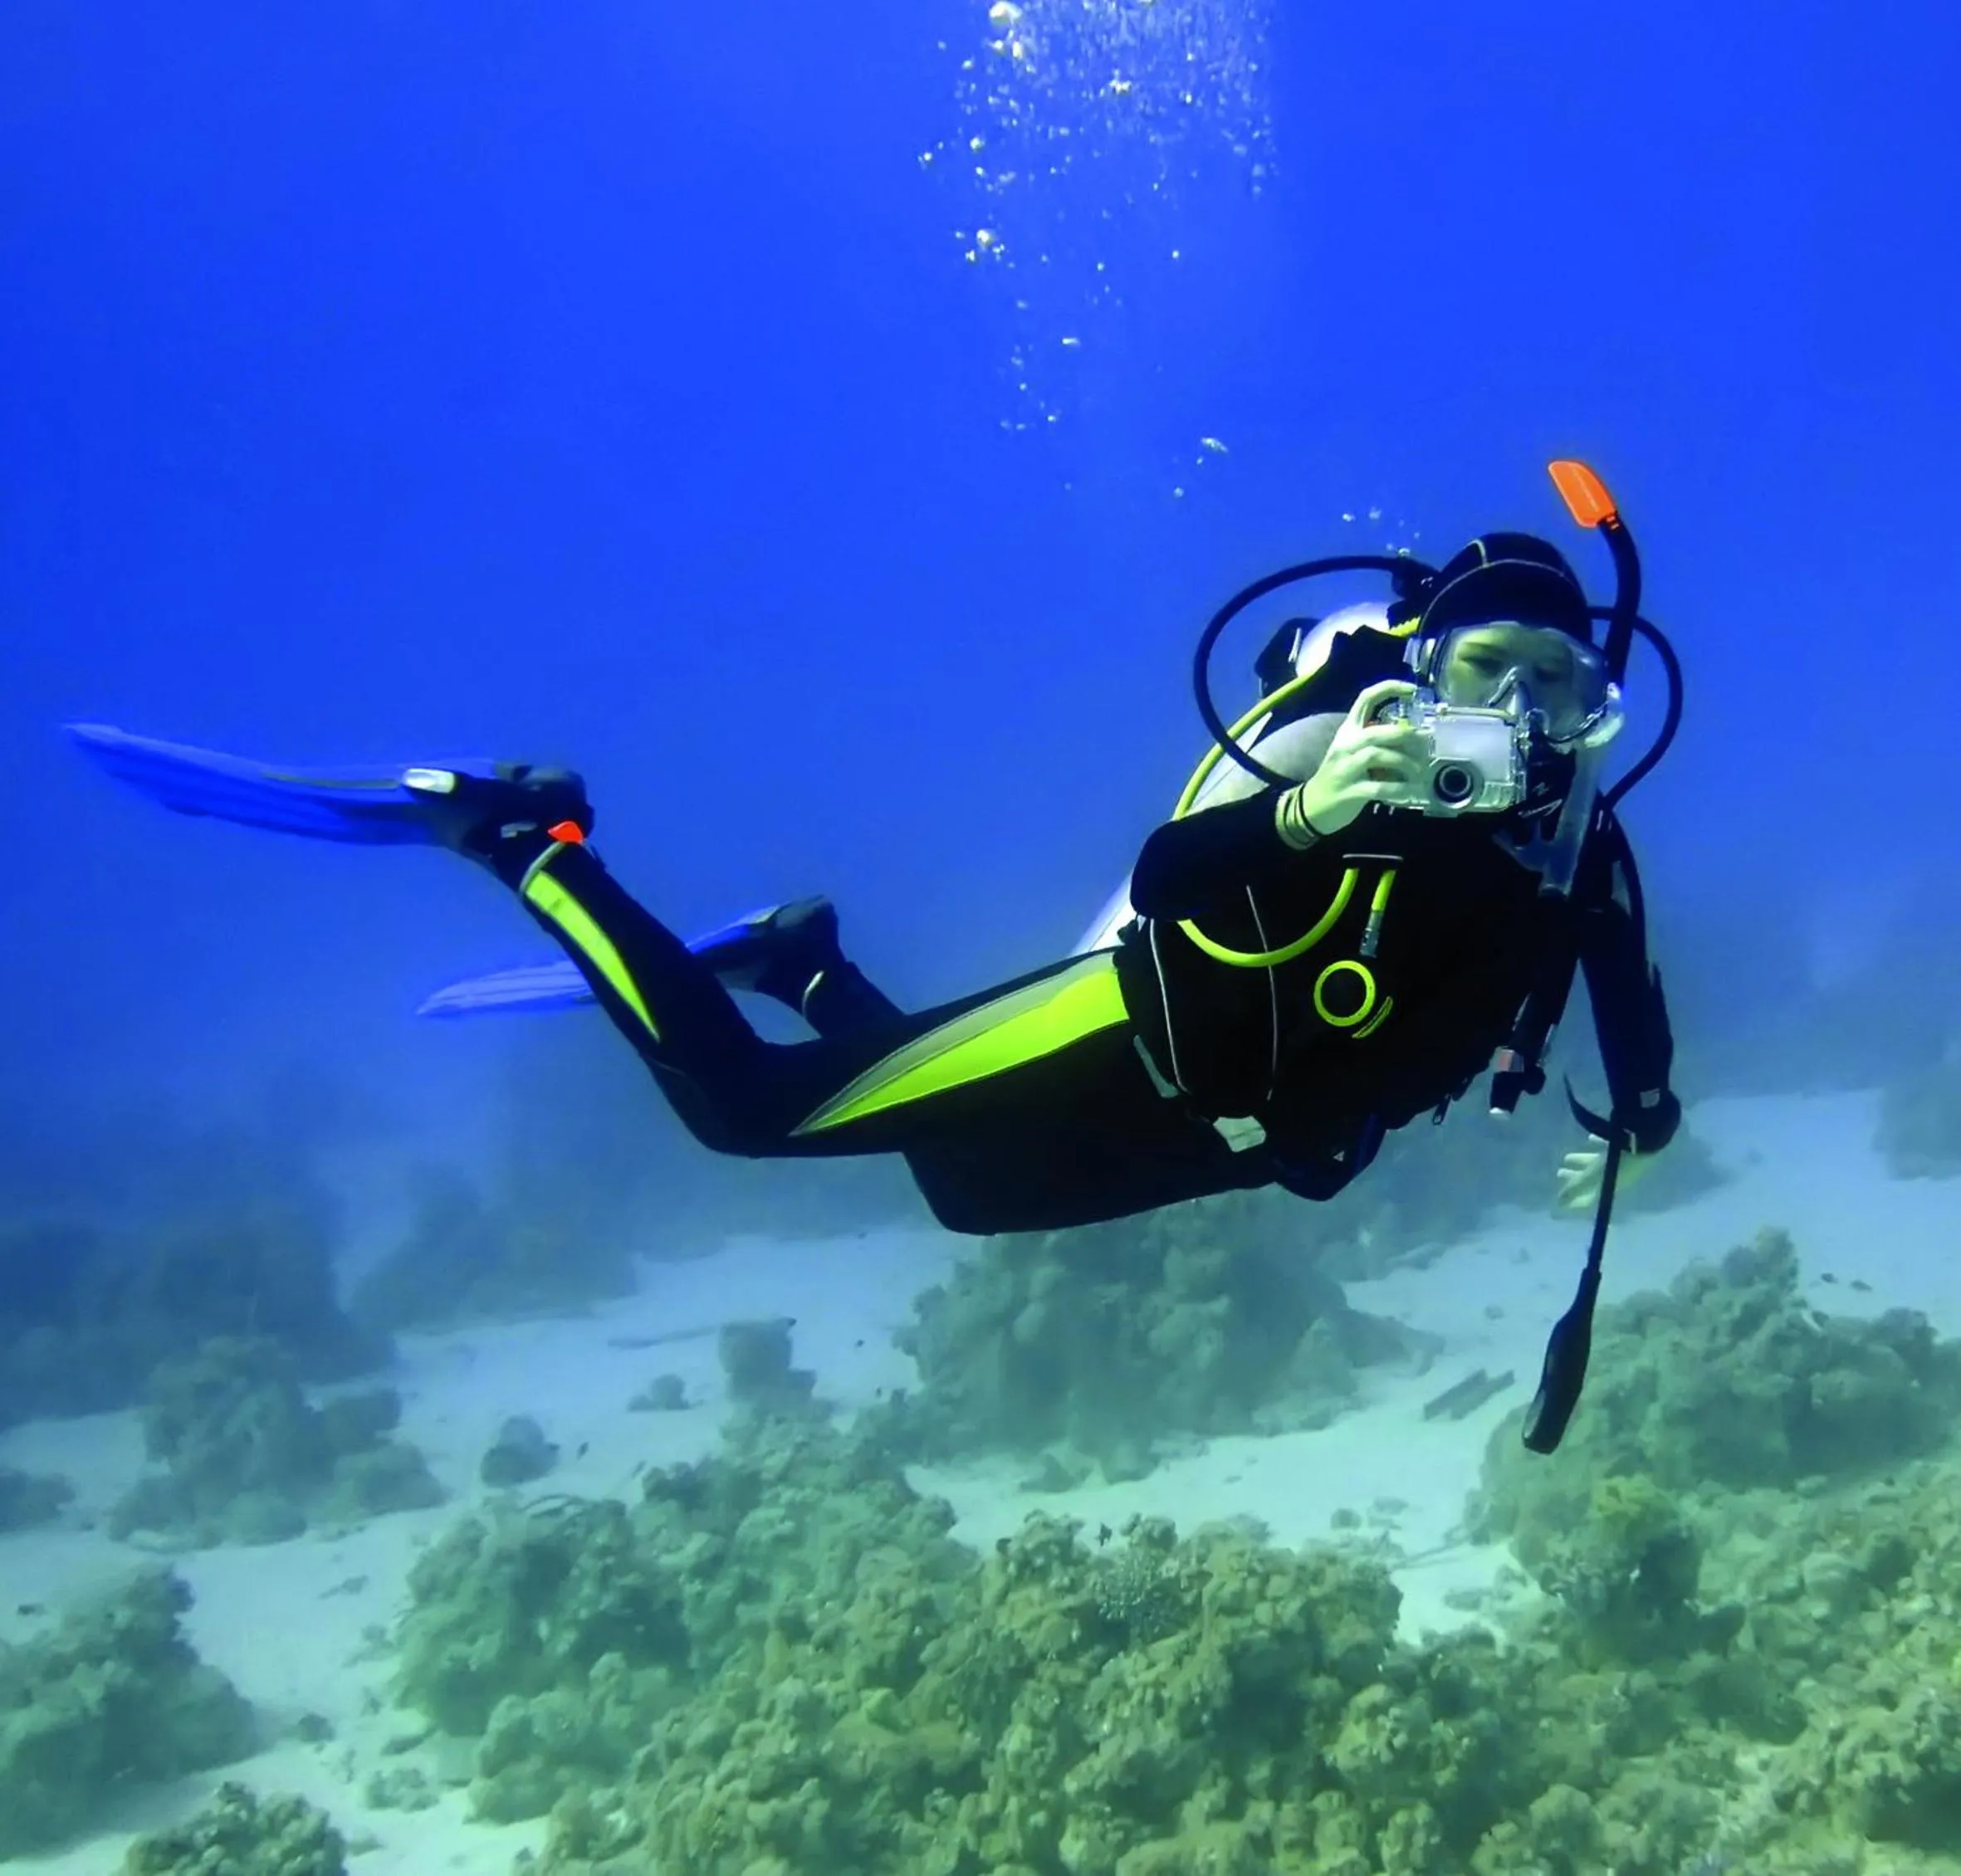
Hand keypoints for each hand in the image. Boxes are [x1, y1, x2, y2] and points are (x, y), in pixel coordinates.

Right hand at [1284, 679, 1427, 835]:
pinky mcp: (1350, 792)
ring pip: (1377, 756)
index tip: (1412, 689)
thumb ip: (1379, 742)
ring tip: (1419, 771)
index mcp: (1347, 731)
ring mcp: (1345, 769)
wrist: (1313, 806)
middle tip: (1424, 741)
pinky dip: (1399, 789)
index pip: (1365, 699)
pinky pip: (1379, 787)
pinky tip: (1411, 791)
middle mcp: (1345, 746)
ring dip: (1403, 762)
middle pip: (1375, 732)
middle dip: (1403, 735)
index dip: (1389, 689)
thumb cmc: (1340, 775)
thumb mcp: (1354, 752)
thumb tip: (1415, 737)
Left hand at [1554, 1137, 1654, 1211]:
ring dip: (1582, 1162)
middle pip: (1590, 1180)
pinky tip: (1591, 1139)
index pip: (1590, 1200)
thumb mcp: (1591, 1178)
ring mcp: (1620, 1163)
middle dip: (1574, 1179)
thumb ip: (1575, 1189)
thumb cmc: (1614, 1164)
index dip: (1575, 1202)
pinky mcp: (1625, 1147)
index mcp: (1607, 1189)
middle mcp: (1614, 1178)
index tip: (1560, 1200)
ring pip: (1597, 1164)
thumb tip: (1559, 1203)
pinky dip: (1597, 1144)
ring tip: (1567, 1158)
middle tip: (1559, 1173)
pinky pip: (1607, 1146)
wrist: (1642, 1144)